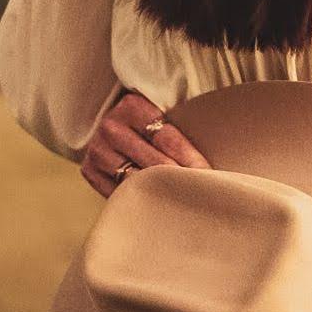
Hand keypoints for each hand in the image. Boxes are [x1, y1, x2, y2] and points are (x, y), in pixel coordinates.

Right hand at [80, 89, 210, 197]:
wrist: (111, 123)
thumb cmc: (148, 119)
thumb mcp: (161, 110)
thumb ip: (180, 122)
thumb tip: (222, 144)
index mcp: (131, 105)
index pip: (166, 137)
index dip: (189, 158)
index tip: (207, 175)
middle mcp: (110, 126)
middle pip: (152, 161)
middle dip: (178, 179)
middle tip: (200, 193)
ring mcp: (97, 150)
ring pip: (134, 180)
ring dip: (160, 193)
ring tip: (182, 204)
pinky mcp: (89, 171)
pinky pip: (118, 192)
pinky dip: (139, 200)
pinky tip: (158, 206)